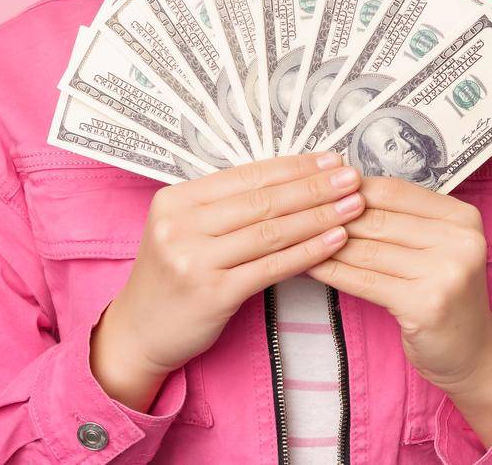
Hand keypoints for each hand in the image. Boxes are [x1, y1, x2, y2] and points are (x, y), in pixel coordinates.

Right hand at [89, 152, 363, 410]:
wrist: (138, 332)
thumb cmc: (172, 276)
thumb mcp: (185, 229)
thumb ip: (226, 206)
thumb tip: (292, 178)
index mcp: (175, 199)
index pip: (246, 175)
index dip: (293, 166)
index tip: (329, 159)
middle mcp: (180, 225)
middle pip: (262, 200)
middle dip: (314, 187)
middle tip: (352, 177)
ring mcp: (194, 260)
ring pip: (271, 231)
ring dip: (319, 216)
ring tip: (354, 206)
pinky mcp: (213, 294)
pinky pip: (271, 267)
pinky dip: (309, 252)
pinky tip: (335, 240)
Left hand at [304, 176, 491, 446]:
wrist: (472, 353)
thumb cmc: (443, 294)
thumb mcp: (436, 247)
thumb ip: (401, 220)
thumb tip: (339, 191)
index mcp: (462, 216)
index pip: (394, 191)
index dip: (351, 188)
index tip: (318, 189)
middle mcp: (460, 240)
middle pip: (379, 219)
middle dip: (333, 218)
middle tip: (297, 214)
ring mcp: (447, 273)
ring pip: (368, 251)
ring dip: (326, 245)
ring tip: (295, 238)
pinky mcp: (426, 304)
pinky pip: (365, 281)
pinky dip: (332, 272)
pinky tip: (309, 266)